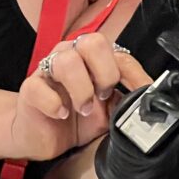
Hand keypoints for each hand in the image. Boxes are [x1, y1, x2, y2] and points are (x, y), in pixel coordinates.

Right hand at [10, 33, 151, 161]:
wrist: (43, 136)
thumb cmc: (76, 118)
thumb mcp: (108, 112)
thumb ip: (126, 102)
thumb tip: (148, 101)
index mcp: (94, 59)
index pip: (120, 54)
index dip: (135, 75)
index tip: (141, 94)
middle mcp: (72, 56)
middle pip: (93, 42)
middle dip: (105, 72)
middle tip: (103, 95)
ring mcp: (48, 70)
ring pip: (67, 60)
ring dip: (81, 89)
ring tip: (82, 108)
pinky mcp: (30, 89)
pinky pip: (39, 86)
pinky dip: (54, 104)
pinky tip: (61, 114)